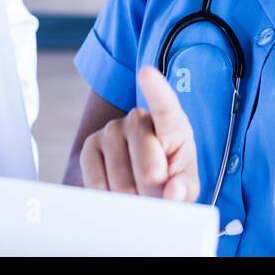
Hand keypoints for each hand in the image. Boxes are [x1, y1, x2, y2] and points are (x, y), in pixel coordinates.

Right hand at [78, 66, 199, 200]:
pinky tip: (118, 193)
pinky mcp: (89, 146)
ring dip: (131, 201)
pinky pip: (98, 184)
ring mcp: (111, 130)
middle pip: (148, 169)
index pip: (164, 106)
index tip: (146, 73)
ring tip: (139, 194)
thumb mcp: (185, 183)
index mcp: (170, 123)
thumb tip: (174, 192)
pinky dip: (110, 199)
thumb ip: (185, 188)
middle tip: (156, 198)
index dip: (155, 90)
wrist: (135, 180)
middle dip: (154, 195)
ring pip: (122, 182)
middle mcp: (137, 119)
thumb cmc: (168, 177)